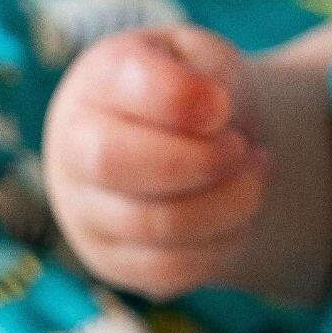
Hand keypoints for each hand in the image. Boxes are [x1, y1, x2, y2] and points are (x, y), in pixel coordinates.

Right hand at [44, 26, 270, 299]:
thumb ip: (210, 69)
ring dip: (229, 205)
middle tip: (243, 149)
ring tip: (256, 176)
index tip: (222, 106)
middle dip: (202, 160)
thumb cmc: (200, 97)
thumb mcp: (211, 62)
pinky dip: (222, 244)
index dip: (182, 99)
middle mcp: (75, 144)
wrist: (198, 149)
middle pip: (114, 160)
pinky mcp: (112, 261)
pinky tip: (239, 215)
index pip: (124, 85)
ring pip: (155, 224)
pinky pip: (170, 270)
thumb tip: (212, 106)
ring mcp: (86, 210)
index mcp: (100, 78)